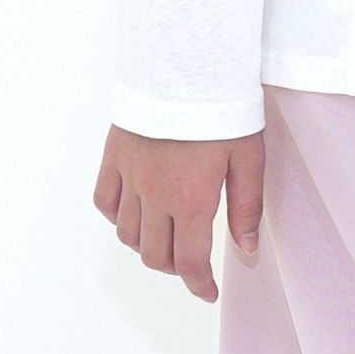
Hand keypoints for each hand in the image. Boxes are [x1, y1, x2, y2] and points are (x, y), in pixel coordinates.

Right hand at [93, 126, 265, 302]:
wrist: (185, 61)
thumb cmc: (222, 110)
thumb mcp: (249, 160)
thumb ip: (247, 210)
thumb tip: (246, 250)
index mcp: (191, 201)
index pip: (188, 263)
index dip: (198, 285)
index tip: (207, 291)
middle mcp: (154, 194)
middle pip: (154, 255)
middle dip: (175, 269)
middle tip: (192, 265)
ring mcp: (130, 175)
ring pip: (127, 235)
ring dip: (147, 247)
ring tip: (167, 240)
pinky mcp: (114, 155)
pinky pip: (104, 201)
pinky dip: (118, 218)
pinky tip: (137, 214)